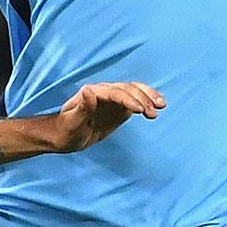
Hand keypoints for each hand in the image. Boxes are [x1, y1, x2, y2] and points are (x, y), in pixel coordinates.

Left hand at [48, 81, 164, 152]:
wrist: (65, 137)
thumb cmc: (66, 129)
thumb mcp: (72, 121)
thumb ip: (82, 107)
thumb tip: (88, 89)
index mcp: (93, 92)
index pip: (115, 92)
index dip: (128, 99)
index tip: (140, 110)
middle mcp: (105, 92)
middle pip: (127, 89)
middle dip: (142, 98)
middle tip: (154, 111)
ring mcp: (113, 99)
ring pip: (134, 92)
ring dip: (148, 97)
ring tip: (161, 106)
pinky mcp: (119, 108)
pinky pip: (136, 101)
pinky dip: (147, 103)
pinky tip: (158, 107)